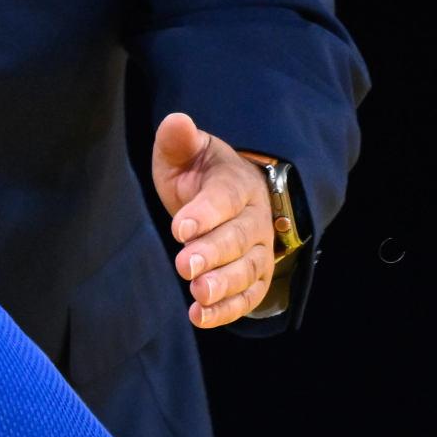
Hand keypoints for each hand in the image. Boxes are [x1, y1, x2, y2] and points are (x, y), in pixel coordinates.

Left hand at [150, 111, 275, 329]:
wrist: (232, 198)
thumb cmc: (202, 174)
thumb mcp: (188, 153)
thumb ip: (180, 140)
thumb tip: (176, 120)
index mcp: (237, 184)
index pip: (224, 199)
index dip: (205, 213)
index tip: (180, 228)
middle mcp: (255, 219)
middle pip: (238, 238)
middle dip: (212, 253)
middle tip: (185, 266)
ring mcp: (260, 251)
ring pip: (248, 270)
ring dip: (223, 285)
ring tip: (198, 294)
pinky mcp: (257, 279)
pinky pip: (248, 297)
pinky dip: (227, 309)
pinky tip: (201, 316)